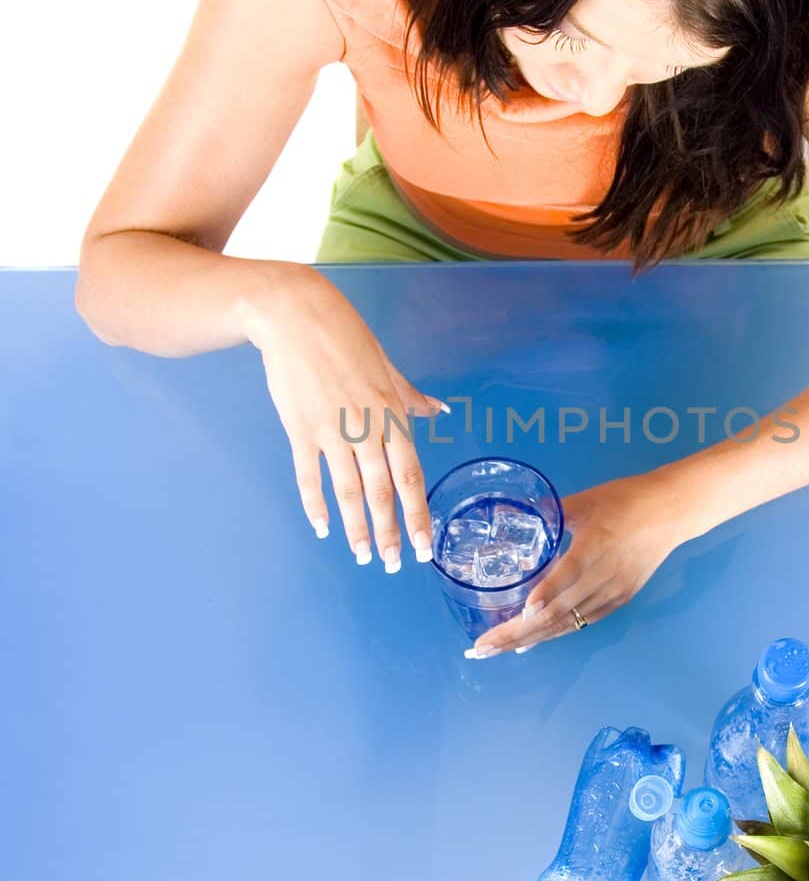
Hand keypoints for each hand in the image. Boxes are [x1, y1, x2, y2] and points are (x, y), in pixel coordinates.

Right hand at [242, 264, 445, 569]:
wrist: (296, 316)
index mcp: (392, 415)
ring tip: (362, 556)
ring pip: (349, 491)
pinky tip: (323, 528)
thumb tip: (440, 409)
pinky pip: (310, 476)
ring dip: (357, 529)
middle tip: (395, 564)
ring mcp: (331, 431)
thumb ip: (411, 396)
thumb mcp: (387, 366)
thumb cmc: (346, 337)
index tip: (425, 546)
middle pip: (382, 493)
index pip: (411, 476)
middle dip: (390, 534)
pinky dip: (316, 505)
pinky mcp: (300, 429)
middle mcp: (366, 428)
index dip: (418, 515)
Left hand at [469, 473, 684, 656]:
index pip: (568, 574)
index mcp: (596, 545)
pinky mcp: (621, 599)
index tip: (522, 611)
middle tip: (485, 646)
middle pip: (559, 610)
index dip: (545, 593)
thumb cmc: (628, 499)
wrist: (672, 512)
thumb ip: (551, 511)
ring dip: (533, 637)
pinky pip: (583, 620)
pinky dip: (557, 631)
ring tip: (500, 649)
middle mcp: (605, 575)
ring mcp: (614, 591)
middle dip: (519, 631)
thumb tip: (516, 514)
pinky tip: (534, 639)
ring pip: (569, 622)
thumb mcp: (587, 500)